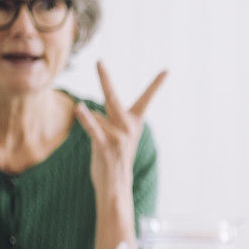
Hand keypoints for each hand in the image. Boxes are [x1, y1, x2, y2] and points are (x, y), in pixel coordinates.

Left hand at [74, 62, 165, 200]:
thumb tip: (86, 110)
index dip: (156, 84)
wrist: (116, 186)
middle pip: (114, 98)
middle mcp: (128, 127)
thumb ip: (104, 120)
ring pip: (98, 119)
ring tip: (95, 134)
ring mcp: (119, 137)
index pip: (146, 99)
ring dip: (90, 126)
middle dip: (105, 79)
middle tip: (99, 62)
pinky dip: (87, 119)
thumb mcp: (113, 135)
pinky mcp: (108, 147)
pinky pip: (94, 130)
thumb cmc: (113, 159)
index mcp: (134, 122)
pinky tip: (80, 108)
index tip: (167, 70)